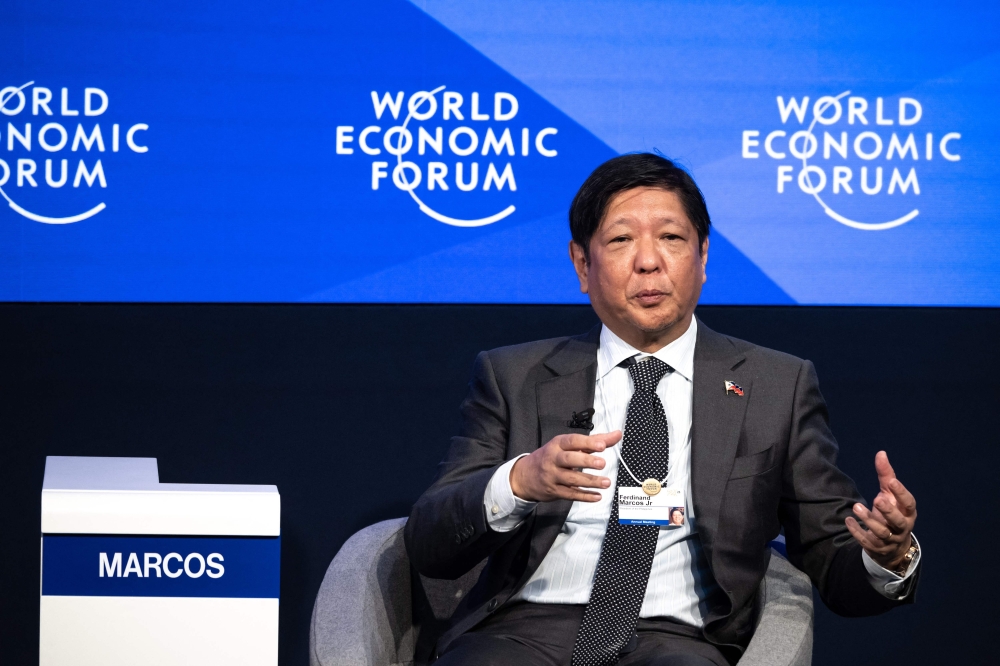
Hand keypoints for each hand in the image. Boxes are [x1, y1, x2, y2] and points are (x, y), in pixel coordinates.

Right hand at [509, 431, 621, 502]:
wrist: (525, 475)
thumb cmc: (552, 457)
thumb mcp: (569, 446)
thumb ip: (594, 441)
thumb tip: (618, 434)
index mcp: (557, 444)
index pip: (572, 441)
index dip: (587, 443)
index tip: (602, 445)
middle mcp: (553, 459)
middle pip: (569, 459)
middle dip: (586, 461)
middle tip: (602, 463)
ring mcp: (552, 476)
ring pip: (571, 479)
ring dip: (590, 481)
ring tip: (607, 482)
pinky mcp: (553, 491)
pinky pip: (570, 494)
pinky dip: (584, 496)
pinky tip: (597, 496)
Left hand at [845, 451, 917, 570]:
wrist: (893, 546)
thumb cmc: (892, 513)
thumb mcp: (890, 495)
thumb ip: (886, 476)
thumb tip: (881, 453)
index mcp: (908, 512)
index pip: (909, 503)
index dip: (901, 493)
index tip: (891, 481)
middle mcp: (902, 527)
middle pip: (898, 521)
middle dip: (888, 511)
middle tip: (877, 499)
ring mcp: (890, 539)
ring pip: (882, 532)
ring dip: (869, 520)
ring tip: (855, 506)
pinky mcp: (877, 547)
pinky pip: (867, 541)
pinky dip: (857, 532)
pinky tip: (848, 520)